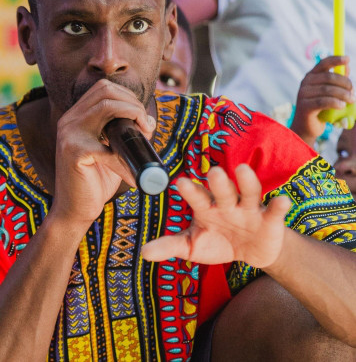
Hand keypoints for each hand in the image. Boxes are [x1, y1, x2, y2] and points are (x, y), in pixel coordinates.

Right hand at [51, 79, 155, 226]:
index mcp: (75, 116)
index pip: (103, 88)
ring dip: (133, 114)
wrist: (74, 211)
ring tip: (144, 134)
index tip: (143, 117)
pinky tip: (132, 175)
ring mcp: (69, 134)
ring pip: (107, 105)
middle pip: (106, 90)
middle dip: (133, 102)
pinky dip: (126, 159)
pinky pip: (109, 145)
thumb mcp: (112, 151)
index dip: (128, 96)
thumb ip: (126, 134)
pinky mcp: (74, 152)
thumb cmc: (95, 181)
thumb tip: (149, 120)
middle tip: (146, 125)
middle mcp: (69, 120)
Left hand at [142, 165, 290, 267]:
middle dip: (219, 183)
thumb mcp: (192, 246)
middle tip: (214, 172)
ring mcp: (248, 210)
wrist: (250, 252)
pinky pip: (274, 211)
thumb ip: (170, 245)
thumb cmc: (217, 242)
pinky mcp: (269, 220)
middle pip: (222, 191)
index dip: (190, 190)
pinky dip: (278, 205)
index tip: (179, 182)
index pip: (197, 198)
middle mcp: (226, 204)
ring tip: (242, 170)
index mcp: (206, 208)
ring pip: (247, 193)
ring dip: (246, 182)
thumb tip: (142, 252)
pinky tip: (281, 200)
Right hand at [290, 56, 353, 146]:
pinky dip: (336, 103)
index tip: (347, 59)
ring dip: (344, 95)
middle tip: (353, 93)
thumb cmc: (321, 108)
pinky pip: (323, 102)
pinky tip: (342, 106)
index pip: (323, 64)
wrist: (307, 127)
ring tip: (351, 101)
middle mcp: (305, 83)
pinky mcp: (304, 106)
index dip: (335, 60)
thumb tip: (347, 66)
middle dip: (345, 84)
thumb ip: (338, 80)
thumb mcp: (330, 93)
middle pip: (329, 77)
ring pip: (328, 90)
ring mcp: (303, 94)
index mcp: (311, 76)